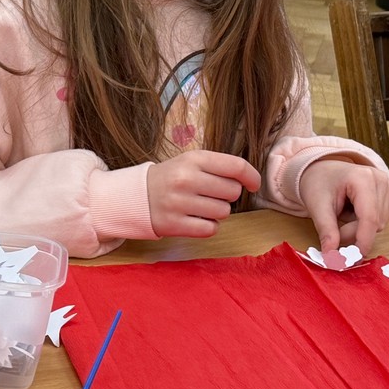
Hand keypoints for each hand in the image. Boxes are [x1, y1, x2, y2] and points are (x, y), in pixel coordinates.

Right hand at [146, 150, 261, 238]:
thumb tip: (250, 180)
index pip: (236, 166)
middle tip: (210, 194)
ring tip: (200, 207)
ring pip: (223, 212)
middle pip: (233, 192)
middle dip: (227, 196)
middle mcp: (186, 179)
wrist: (135, 195)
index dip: (252, 177)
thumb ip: (219, 166)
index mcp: (193, 159)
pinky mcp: (174, 224)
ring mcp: (179, 203)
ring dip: (217, 212)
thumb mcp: (190, 162)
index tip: (253, 184)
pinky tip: (195, 219)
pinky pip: (210, 229)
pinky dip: (208, 226)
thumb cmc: (171, 178)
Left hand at [299, 157, 388, 253]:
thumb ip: (326, 231)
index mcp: (363, 178)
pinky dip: (365, 223)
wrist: (323, 169)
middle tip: (333, 228)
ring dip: (358, 228)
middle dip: (353, 232)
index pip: (370, 217)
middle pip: (374, 223)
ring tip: (342, 214)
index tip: (353, 259)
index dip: (363, 241)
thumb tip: (332, 257)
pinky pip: (381, 220)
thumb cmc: (318, 183)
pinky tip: (353, 211)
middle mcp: (381, 180)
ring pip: (379, 225)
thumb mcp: (317, 206)